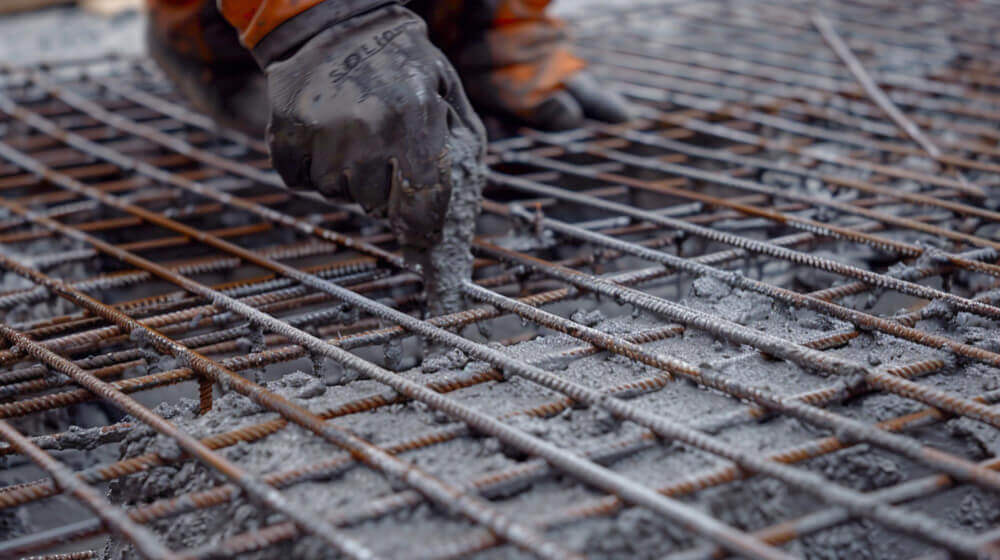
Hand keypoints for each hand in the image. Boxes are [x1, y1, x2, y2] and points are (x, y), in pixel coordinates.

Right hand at [264, 5, 486, 247]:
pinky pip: (300, 181)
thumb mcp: (445, 85)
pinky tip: (323, 138)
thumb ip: (459, 138)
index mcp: (415, 118)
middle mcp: (369, 130)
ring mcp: (324, 134)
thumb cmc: (398, 56)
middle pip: (376, 205)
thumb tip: (462, 199)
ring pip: (337, 194)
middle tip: (382, 158)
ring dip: (347, 178)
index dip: (423, 225)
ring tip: (353, 139)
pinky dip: (310, 169)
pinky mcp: (286, 133)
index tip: (421, 233)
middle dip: (383, 191)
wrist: (335, 18)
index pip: (422, 201)